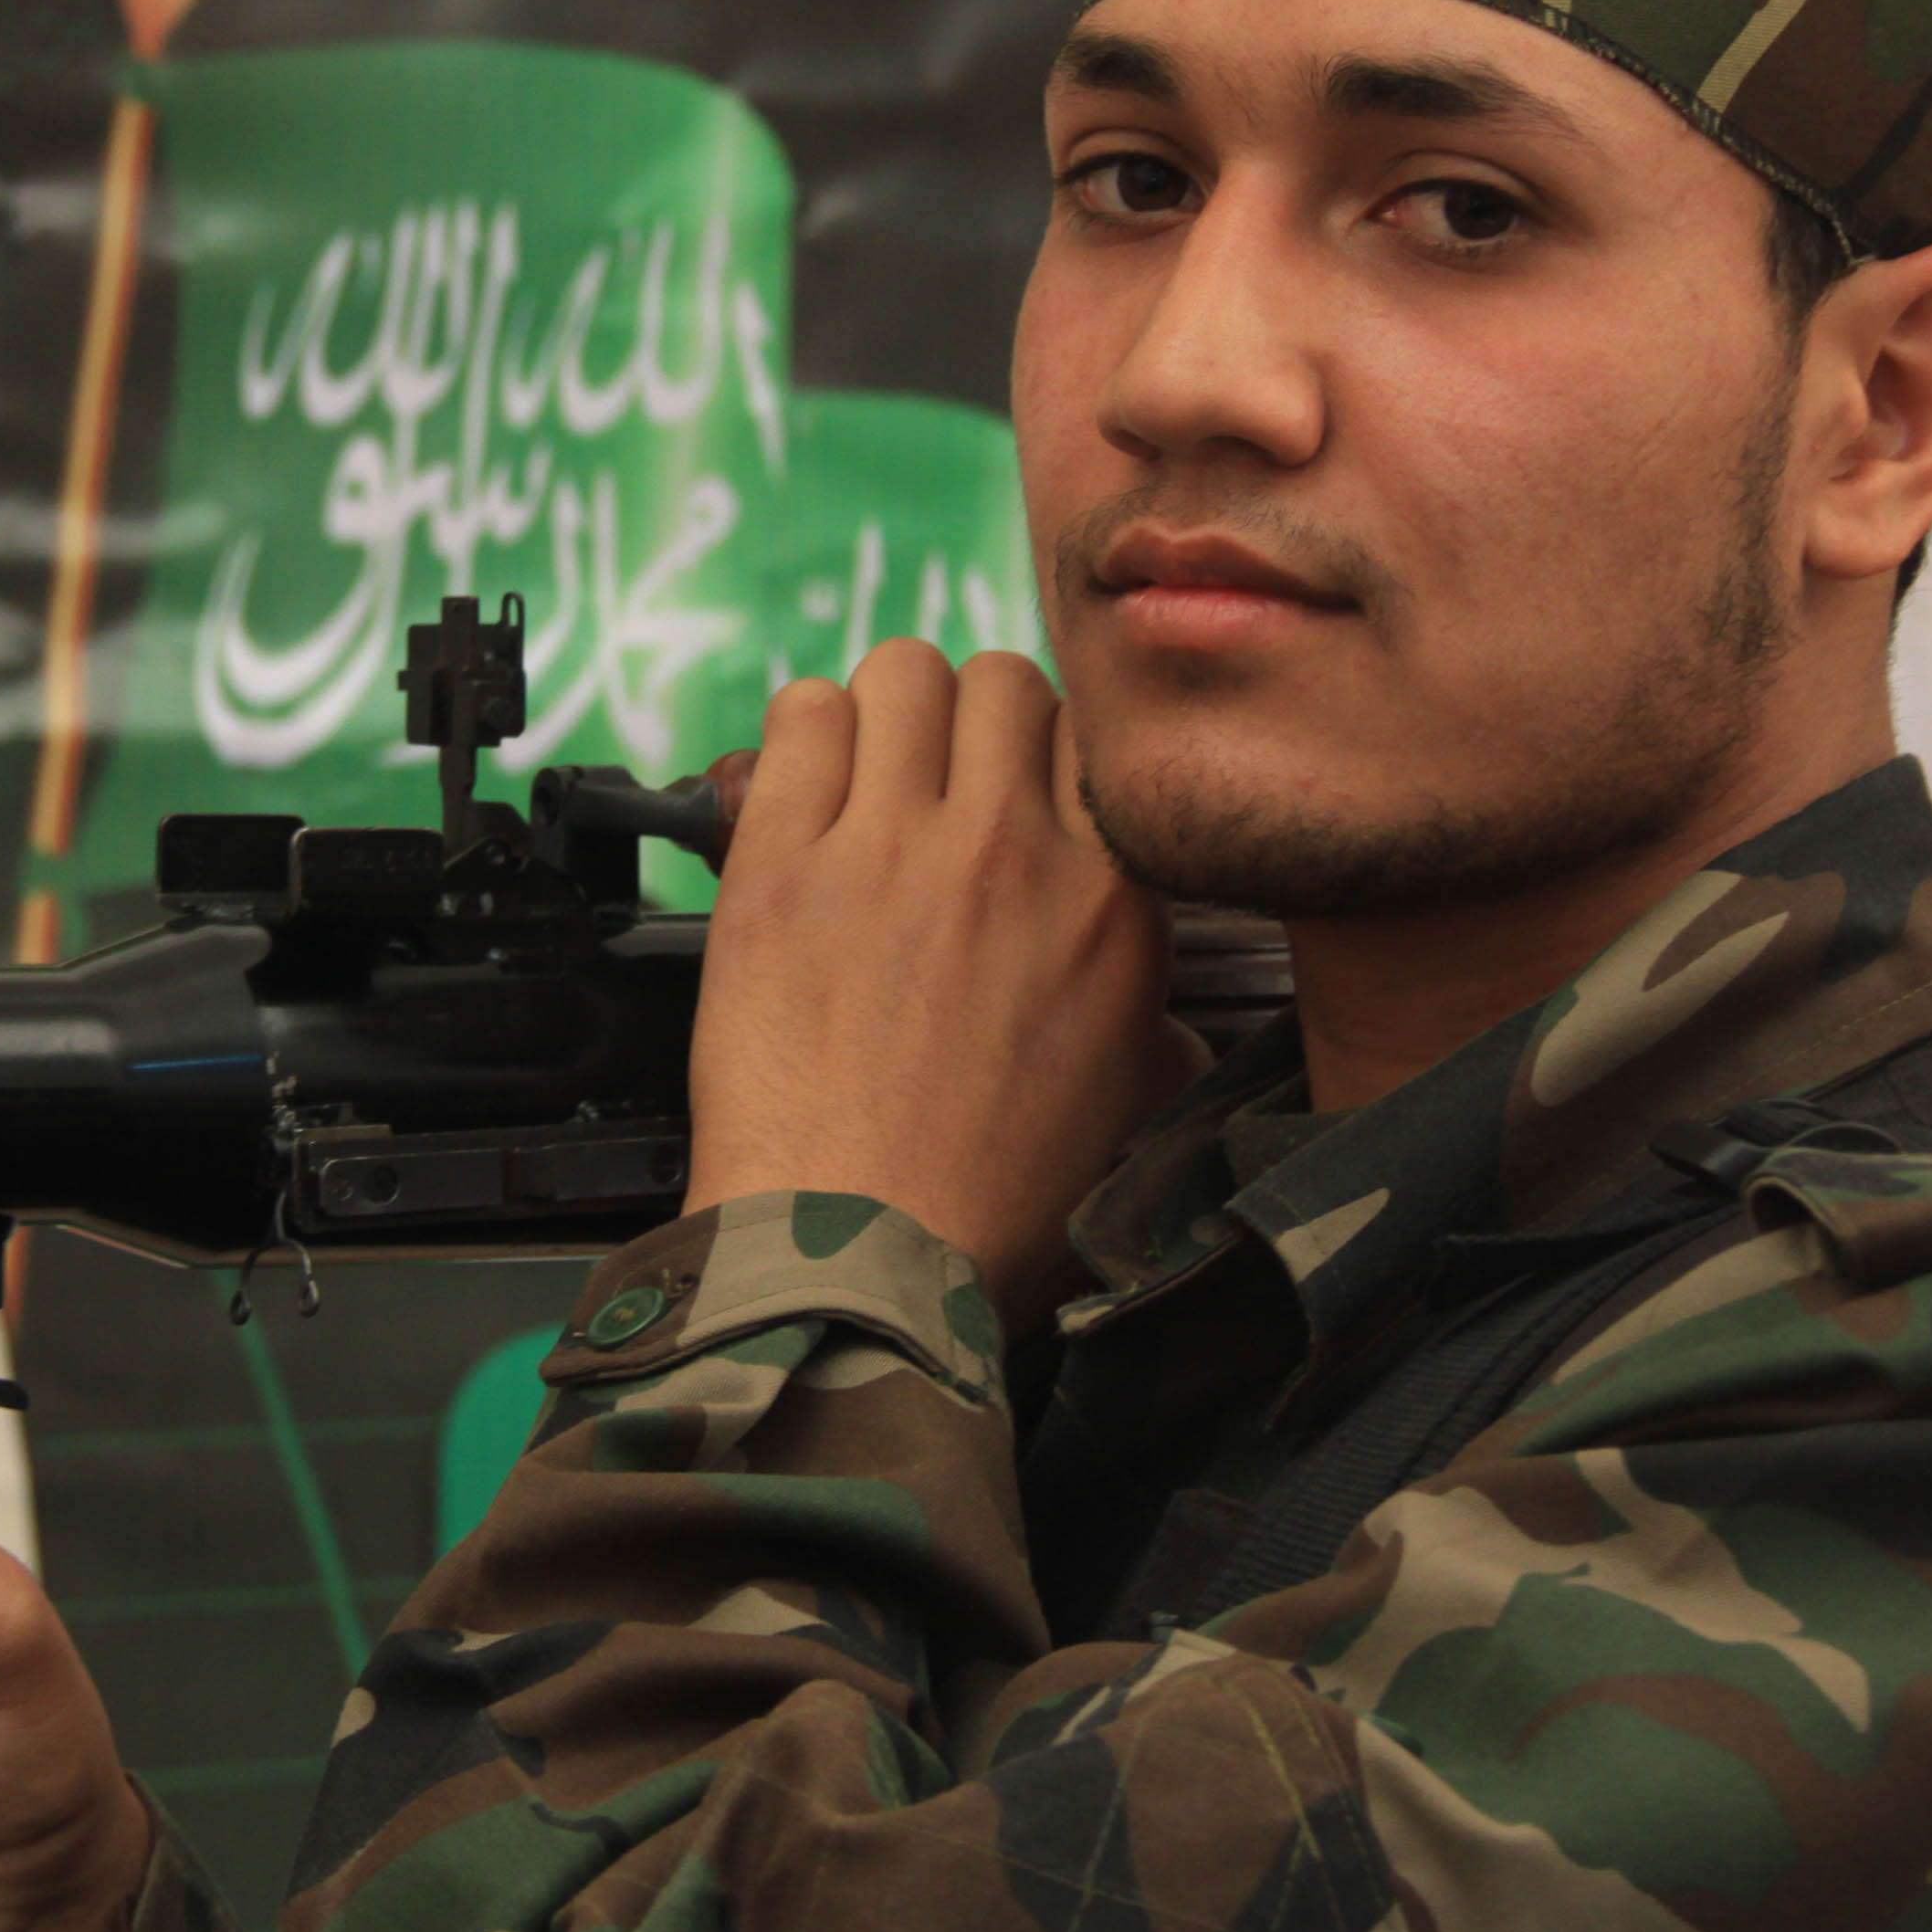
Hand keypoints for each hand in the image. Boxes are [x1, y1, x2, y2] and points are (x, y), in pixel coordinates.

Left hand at [685, 643, 1201, 1325]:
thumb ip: (1151, 1020)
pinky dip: (803, 736)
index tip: (1022, 794)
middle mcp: (1011, 850)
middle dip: (973, 721)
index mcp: (1112, 902)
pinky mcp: (780, 863)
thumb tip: (1149, 1006)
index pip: (1099, 735)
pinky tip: (803, 795)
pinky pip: (800, 718)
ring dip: (888, 714)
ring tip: (868, 781)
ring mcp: (889, 845)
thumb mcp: (1132, 1109)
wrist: (860, 1260)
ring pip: (903, 671)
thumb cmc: (990, 1210)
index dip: (1054, 757)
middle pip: (1003, 680)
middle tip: (940, 787)